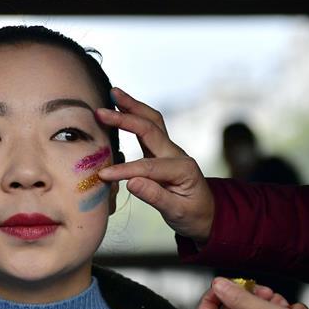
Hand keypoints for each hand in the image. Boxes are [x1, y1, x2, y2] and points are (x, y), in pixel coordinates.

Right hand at [95, 88, 214, 242]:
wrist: (207, 214)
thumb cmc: (193, 216)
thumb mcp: (177, 213)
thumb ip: (155, 197)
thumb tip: (131, 182)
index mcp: (183, 169)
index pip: (148, 166)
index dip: (124, 170)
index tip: (103, 175)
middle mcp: (177, 154)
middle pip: (151, 128)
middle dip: (126, 118)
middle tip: (101, 110)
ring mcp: (170, 150)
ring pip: (152, 121)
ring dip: (132, 106)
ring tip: (114, 93)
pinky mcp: (162, 151)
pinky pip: (148, 127)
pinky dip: (134, 115)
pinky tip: (120, 108)